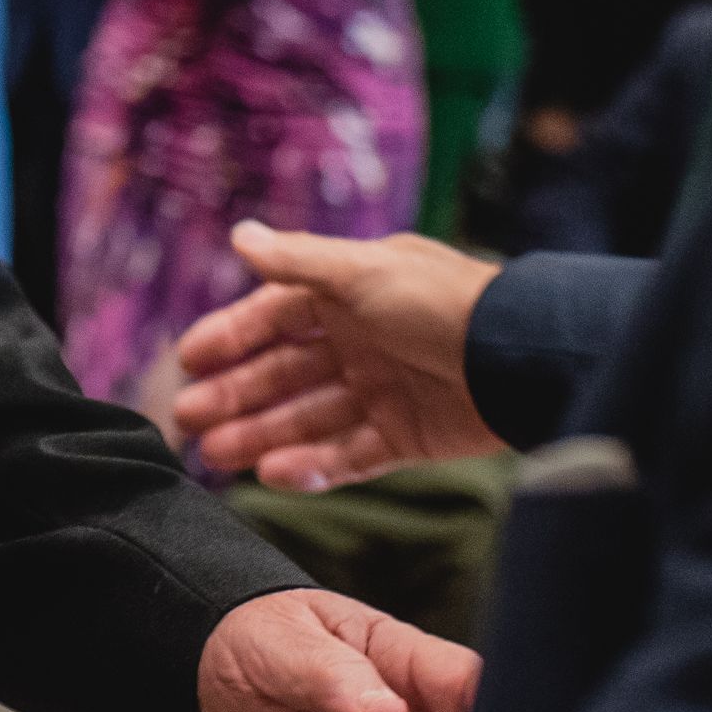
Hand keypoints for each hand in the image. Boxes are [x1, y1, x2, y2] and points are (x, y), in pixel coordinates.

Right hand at [174, 224, 506, 488]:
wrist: (524, 358)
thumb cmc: (441, 303)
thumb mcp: (362, 271)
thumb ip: (297, 260)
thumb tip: (239, 235)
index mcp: (348, 295)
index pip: (273, 317)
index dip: (230, 338)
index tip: (187, 363)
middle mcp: (360, 342)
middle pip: (284, 373)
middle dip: (235, 395)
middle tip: (188, 421)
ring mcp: (382, 391)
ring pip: (308, 417)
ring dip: (262, 434)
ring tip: (218, 456)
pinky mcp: (407, 437)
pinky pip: (350, 455)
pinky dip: (313, 467)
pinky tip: (273, 475)